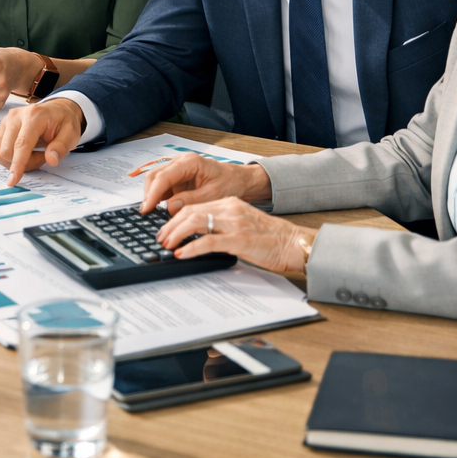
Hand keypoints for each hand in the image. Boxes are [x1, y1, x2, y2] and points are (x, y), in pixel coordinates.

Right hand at [0, 97, 84, 185]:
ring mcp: (6, 121)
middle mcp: (15, 116)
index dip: (18, 164)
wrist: (57, 110)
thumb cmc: (63, 121)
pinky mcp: (1, 128)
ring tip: (33, 154)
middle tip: (42, 158)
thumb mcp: (71, 134)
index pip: (21, 144)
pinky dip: (10, 158)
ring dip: (15, 161)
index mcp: (34, 115)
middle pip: (7, 150)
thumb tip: (51, 160)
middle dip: (23, 163)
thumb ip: (61, 147)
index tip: (14, 180)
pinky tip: (24, 153)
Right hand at [140, 153, 272, 214]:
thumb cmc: (230, 183)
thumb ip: (191, 200)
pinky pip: (162, 187)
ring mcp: (177, 169)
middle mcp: (180, 162)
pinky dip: (159, 198)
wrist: (239, 180)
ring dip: (153, 197)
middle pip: (154, 176)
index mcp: (190, 162)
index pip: (163, 176)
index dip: (152, 193)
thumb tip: (170, 206)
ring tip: (154, 213)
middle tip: (147, 213)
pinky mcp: (177, 178)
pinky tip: (161, 210)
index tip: (147, 208)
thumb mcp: (213, 194)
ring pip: (155, 181)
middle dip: (148, 194)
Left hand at [156, 197, 313, 276]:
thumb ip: (222, 224)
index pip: (194, 205)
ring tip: (167, 245)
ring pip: (195, 222)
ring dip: (176, 234)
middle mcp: (230, 210)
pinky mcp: (240, 239)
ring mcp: (234, 224)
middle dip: (170, 225)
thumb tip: (198, 234)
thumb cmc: (271, 238)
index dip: (175, 217)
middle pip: (189, 211)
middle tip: (161, 238)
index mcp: (230, 204)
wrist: (295, 244)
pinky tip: (182, 253)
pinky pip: (208, 241)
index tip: (166, 228)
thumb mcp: (243, 224)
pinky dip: (191, 247)